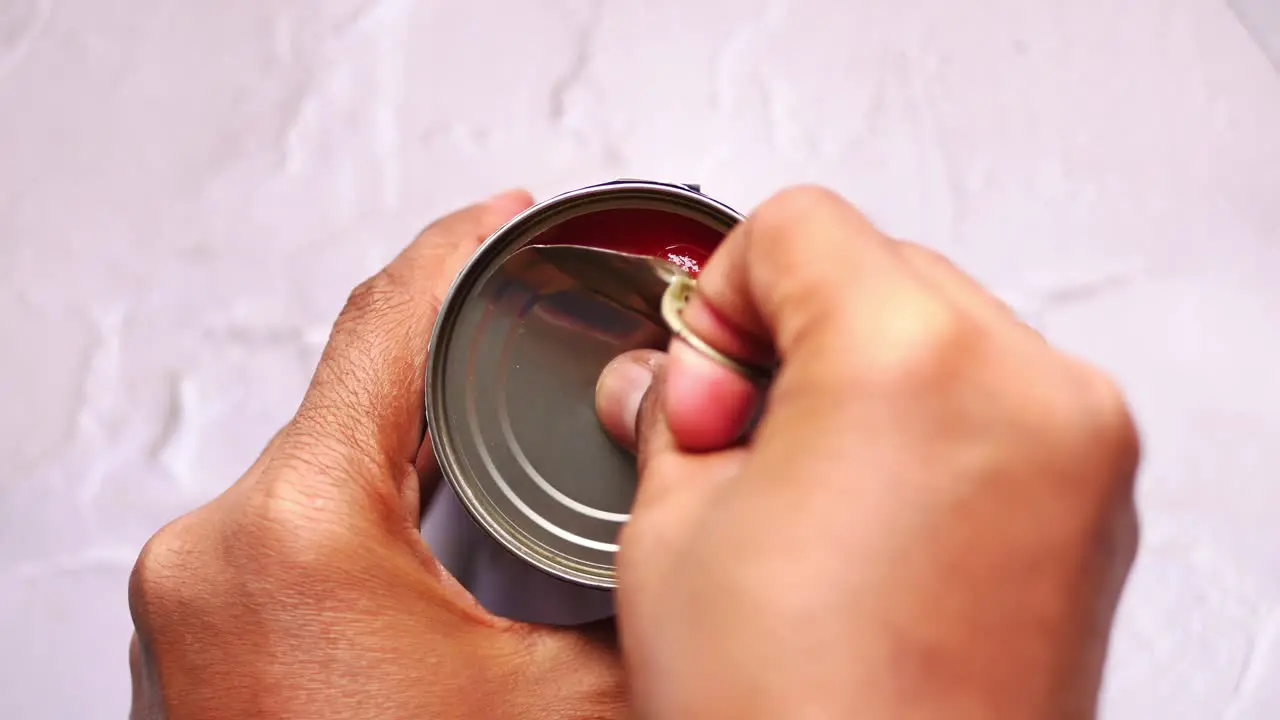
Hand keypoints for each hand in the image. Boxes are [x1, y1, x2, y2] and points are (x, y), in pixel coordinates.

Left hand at [128, 191, 625, 719]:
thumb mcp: (561, 704)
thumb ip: (636, 603)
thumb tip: (690, 541)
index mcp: (299, 531)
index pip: (385, 325)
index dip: (456, 247)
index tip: (502, 211)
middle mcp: (213, 550)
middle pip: (351, 396)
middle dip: (450, 365)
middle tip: (530, 345)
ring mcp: (185, 592)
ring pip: (314, 463)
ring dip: (402, 450)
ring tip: (483, 456)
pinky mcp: (186, 631)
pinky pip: (276, 525)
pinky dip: (354, 513)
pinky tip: (412, 538)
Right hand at [596, 187, 1139, 718]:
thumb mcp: (672, 537)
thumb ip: (670, 416)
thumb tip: (669, 379)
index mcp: (913, 359)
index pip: (797, 224)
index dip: (715, 296)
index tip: (701, 382)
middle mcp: (1028, 385)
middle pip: (878, 265)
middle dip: (789, 335)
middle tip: (739, 440)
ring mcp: (1079, 447)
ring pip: (941, 327)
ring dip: (860, 377)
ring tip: (805, 494)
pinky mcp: (1096, 505)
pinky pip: (996, 400)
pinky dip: (927, 424)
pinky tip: (867, 518)